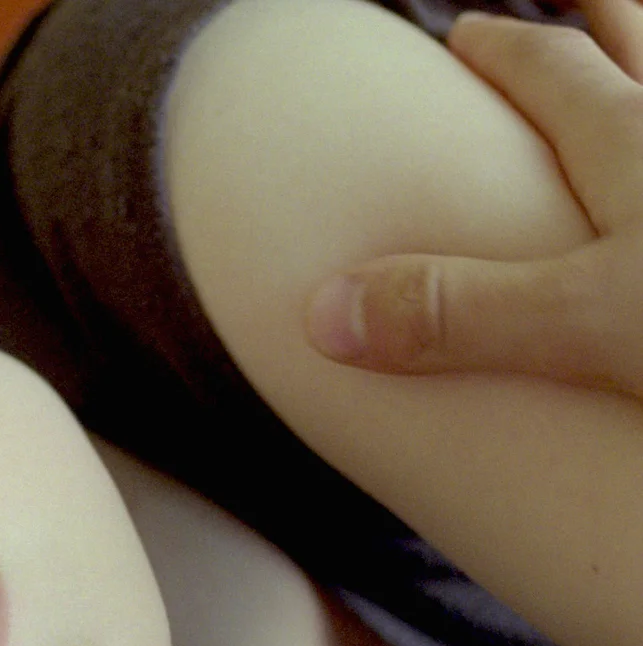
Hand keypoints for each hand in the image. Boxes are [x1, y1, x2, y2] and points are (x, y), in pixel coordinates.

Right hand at [305, 0, 642, 395]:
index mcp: (631, 140)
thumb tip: (324, 313)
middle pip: (634, 41)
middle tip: (565, 3)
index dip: (501, 51)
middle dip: (595, 18)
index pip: (550, 68)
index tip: (466, 37)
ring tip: (628, 67)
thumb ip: (458, 313)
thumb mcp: (590, 323)